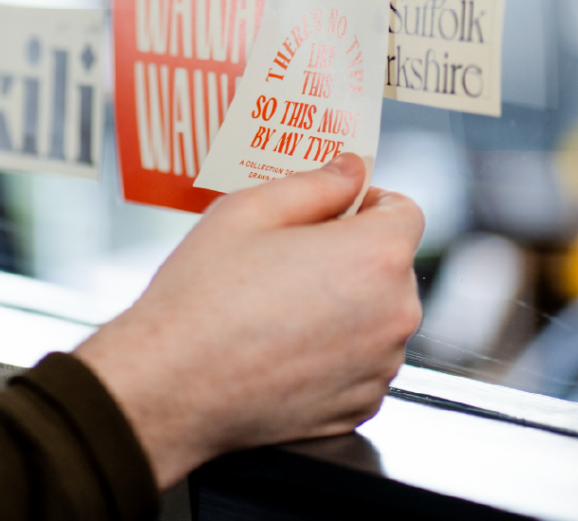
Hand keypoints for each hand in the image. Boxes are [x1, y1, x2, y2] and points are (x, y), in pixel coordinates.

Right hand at [75, 153, 423, 489]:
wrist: (171, 386)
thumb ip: (316, 182)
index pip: (405, 211)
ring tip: (280, 304)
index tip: (331, 211)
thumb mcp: (250, 209)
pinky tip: (283, 343)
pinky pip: (361, 359)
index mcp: (376, 257)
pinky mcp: (361, 408)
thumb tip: (351, 170)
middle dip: (352, 252)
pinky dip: (335, 348)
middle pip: (391, 264)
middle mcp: (394, 315)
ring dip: (346, 302)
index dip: (368, 202)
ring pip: (376, 313)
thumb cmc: (204, 295)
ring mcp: (380, 367)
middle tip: (290, 256)